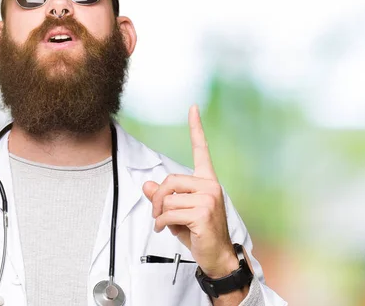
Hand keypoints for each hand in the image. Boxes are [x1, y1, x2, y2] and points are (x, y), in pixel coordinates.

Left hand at [143, 105, 238, 277]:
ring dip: (159, 214)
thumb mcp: (178, 213)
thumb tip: (147, 186)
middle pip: (171, 180)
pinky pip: (170, 212)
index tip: (193, 108)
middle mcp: (210, 186)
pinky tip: (166, 230)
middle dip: (158, 198)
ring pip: (168, 198)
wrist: (217, 256)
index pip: (201, 150)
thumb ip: (163, 198)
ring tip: (163, 224)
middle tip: (156, 214)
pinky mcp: (203, 212)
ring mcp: (209, 198)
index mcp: (207, 181)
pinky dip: (161, 223)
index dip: (196, 128)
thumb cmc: (199, 234)